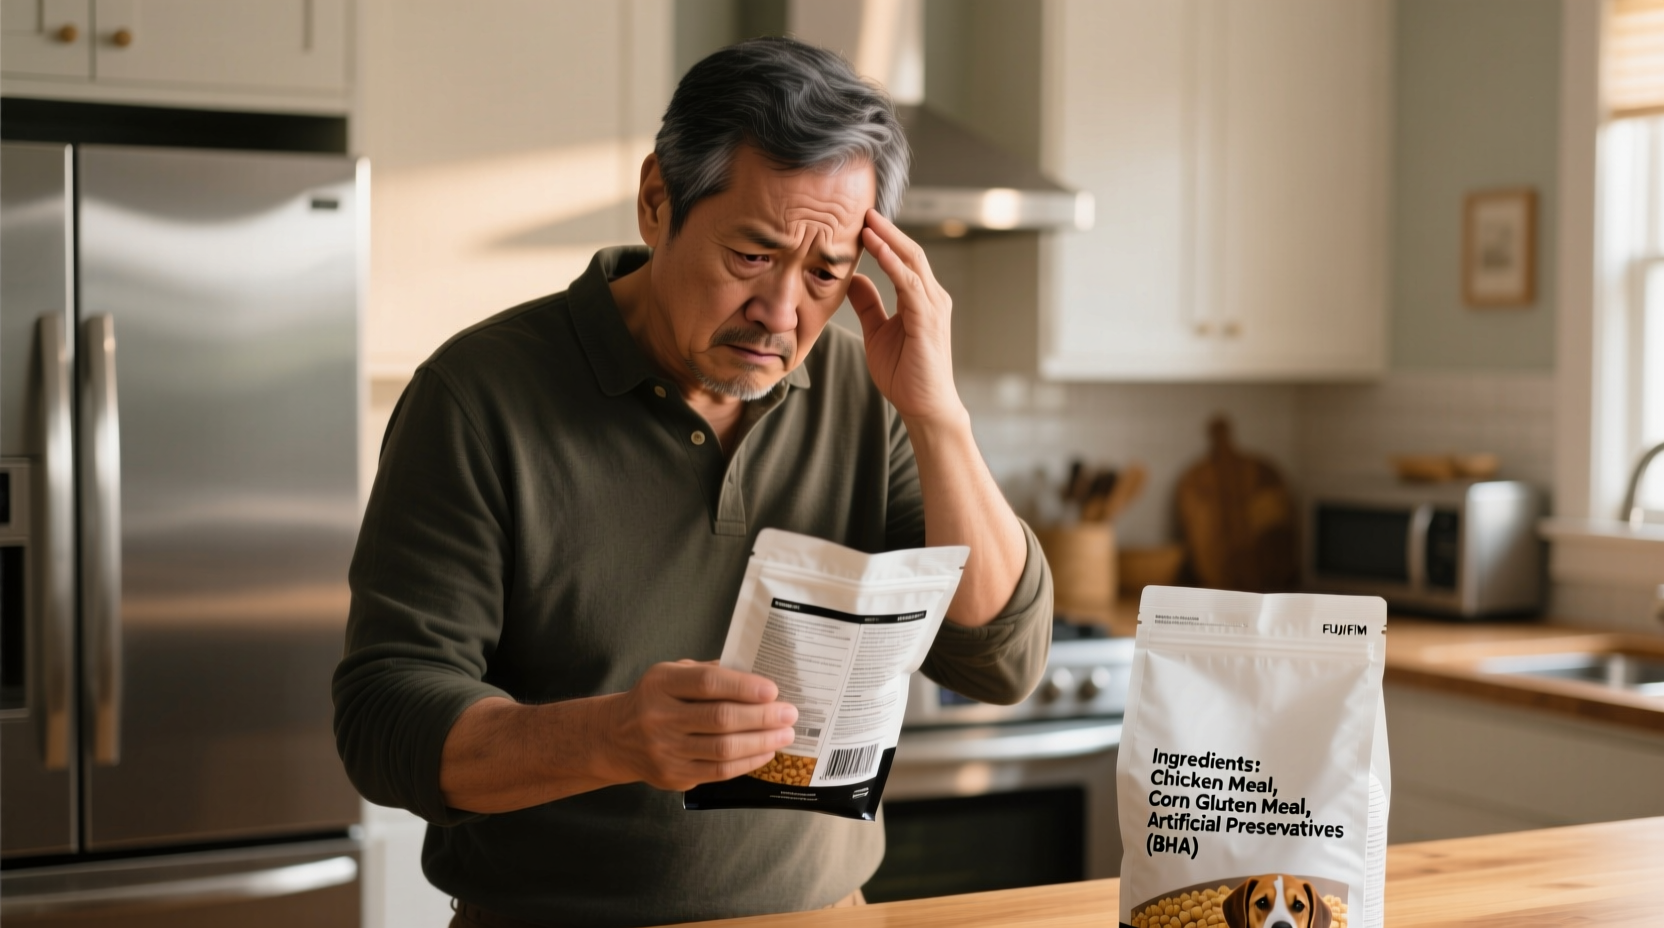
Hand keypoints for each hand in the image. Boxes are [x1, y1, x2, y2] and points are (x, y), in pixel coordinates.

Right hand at [603, 660, 797, 790]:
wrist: (616, 737)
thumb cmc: (656, 699)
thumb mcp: (671, 674)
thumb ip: (708, 673)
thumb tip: (758, 676)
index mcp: (660, 684)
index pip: (707, 683)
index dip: (743, 687)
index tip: (773, 690)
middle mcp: (659, 717)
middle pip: (720, 718)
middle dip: (762, 717)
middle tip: (790, 714)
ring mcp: (665, 751)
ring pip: (722, 749)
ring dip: (761, 742)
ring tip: (785, 734)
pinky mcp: (673, 776)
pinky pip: (718, 771)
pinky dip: (747, 762)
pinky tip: (765, 752)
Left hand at [848, 209, 965, 425]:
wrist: (925, 407)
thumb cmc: (905, 374)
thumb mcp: (878, 331)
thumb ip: (868, 304)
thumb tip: (853, 279)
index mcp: (921, 299)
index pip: (904, 258)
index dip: (885, 238)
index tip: (861, 221)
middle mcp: (932, 297)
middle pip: (910, 252)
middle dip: (887, 230)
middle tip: (864, 210)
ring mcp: (933, 307)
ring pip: (911, 262)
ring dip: (888, 240)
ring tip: (867, 222)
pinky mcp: (928, 319)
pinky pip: (909, 284)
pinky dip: (892, 263)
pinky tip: (876, 248)